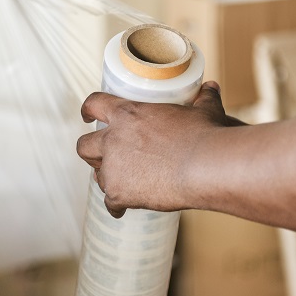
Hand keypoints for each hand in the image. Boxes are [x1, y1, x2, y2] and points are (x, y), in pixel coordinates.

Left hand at [77, 81, 245, 217]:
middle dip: (91, 152)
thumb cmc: (205, 136)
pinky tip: (124, 208)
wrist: (205, 166)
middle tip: (104, 158)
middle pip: (84, 146)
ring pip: (98, 176)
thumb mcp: (204, 111)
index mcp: (127, 114)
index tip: (87, 116)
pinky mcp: (118, 193)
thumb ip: (203, 98)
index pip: (94, 104)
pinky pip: (110, 203)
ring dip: (108, 179)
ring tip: (124, 184)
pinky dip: (116, 206)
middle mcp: (113, 139)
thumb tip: (211, 87)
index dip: (88, 110)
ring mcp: (113, 168)